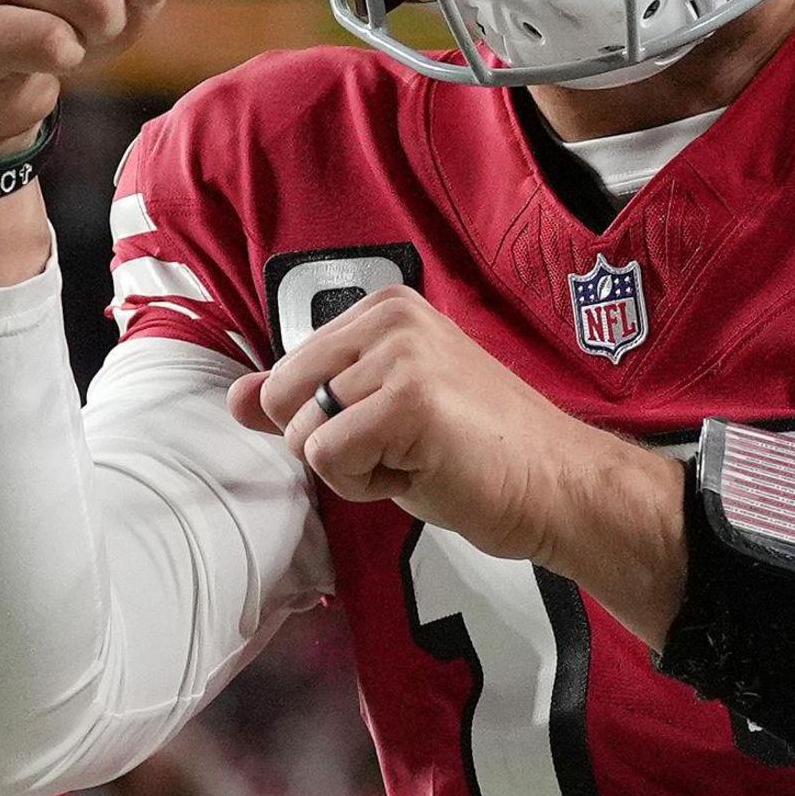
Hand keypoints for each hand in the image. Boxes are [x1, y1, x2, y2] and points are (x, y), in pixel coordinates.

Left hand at [230, 288, 686, 638]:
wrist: (558, 486)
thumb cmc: (480, 455)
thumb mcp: (381, 412)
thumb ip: (308, 398)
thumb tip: (236, 397)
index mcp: (387, 309)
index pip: (290, 371)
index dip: (328, 421)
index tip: (395, 428)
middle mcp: (392, 318)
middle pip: (284, 398)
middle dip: (329, 444)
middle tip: (403, 450)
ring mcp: (401, 355)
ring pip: (303, 433)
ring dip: (353, 469)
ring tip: (419, 459)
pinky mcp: (409, 400)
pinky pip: (328, 459)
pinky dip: (366, 486)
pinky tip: (422, 473)